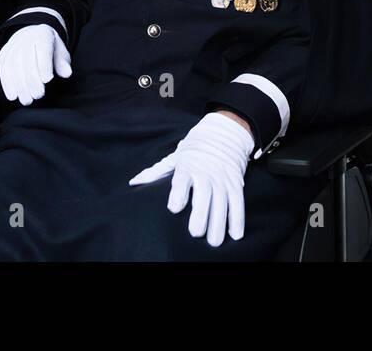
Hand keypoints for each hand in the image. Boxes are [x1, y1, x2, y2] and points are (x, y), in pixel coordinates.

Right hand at [0, 24, 70, 104]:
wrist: (30, 35)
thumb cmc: (49, 47)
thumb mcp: (60, 51)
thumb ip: (62, 63)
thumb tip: (67, 73)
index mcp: (42, 34)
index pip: (43, 49)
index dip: (44, 65)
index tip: (47, 80)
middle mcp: (25, 38)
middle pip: (27, 60)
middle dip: (32, 80)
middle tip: (38, 95)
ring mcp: (12, 46)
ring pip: (13, 66)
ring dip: (19, 85)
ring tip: (26, 100)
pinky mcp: (4, 55)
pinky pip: (3, 70)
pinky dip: (7, 84)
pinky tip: (12, 95)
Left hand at [128, 111, 254, 246]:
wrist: (225, 131)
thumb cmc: (195, 147)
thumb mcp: (175, 156)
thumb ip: (156, 172)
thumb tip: (134, 182)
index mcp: (187, 165)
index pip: (181, 180)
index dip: (178, 194)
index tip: (174, 208)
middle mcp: (205, 172)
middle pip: (203, 194)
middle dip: (200, 214)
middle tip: (196, 232)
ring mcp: (222, 178)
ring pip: (221, 202)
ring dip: (219, 223)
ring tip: (214, 241)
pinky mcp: (235, 183)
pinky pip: (237, 202)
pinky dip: (237, 219)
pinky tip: (235, 234)